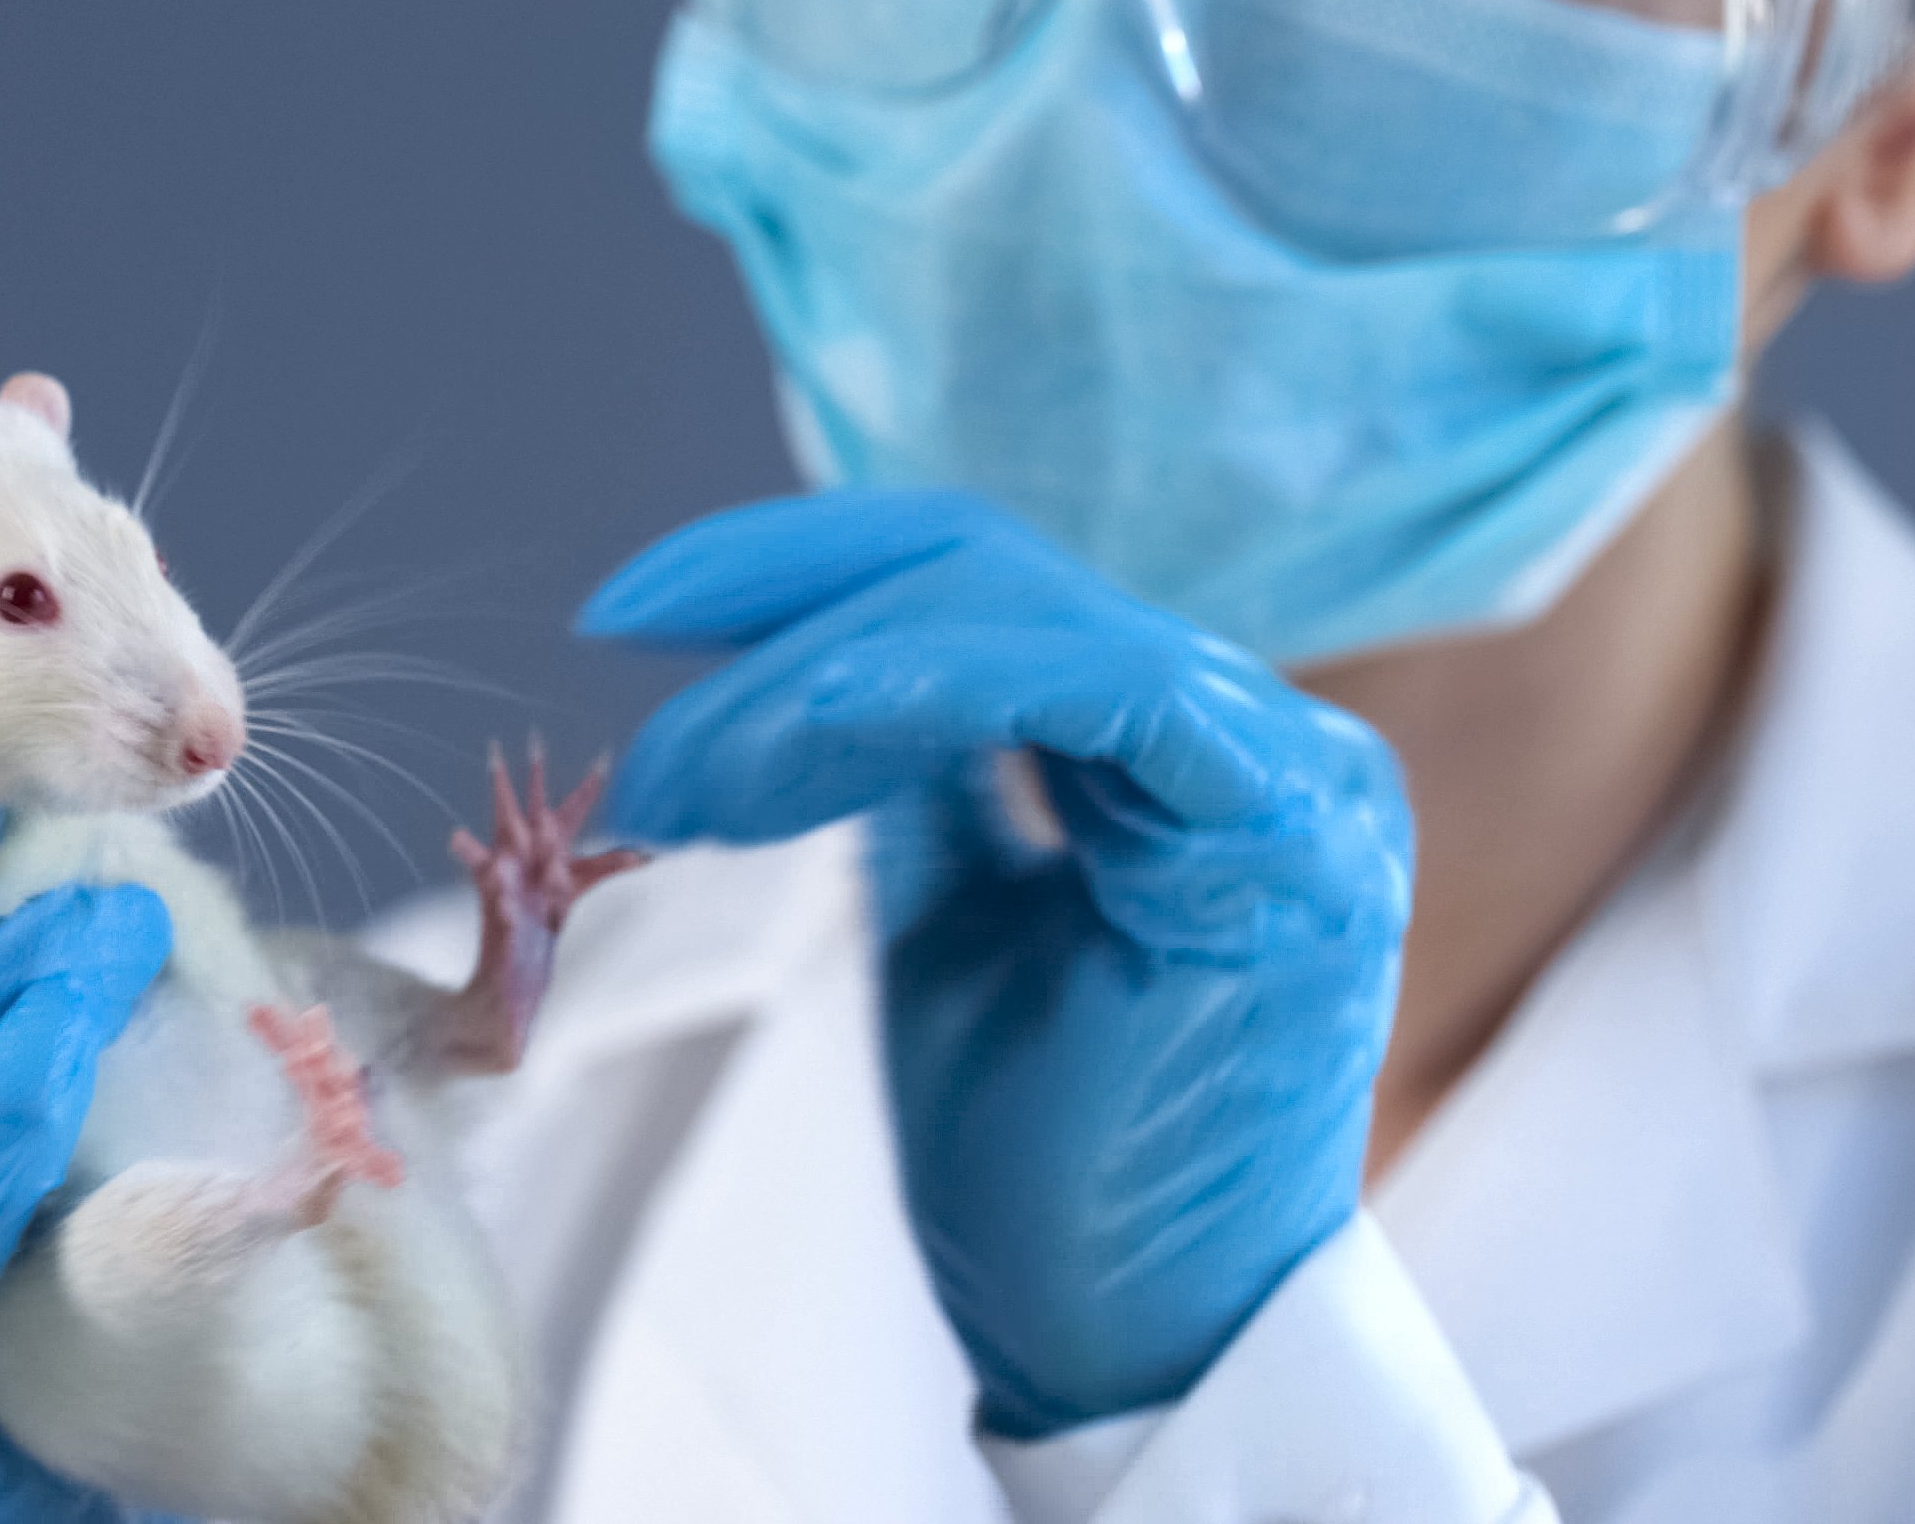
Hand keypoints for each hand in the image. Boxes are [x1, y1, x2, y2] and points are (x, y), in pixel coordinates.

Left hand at [579, 491, 1411, 1438]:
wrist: (1132, 1342)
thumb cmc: (1047, 1166)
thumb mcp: (954, 919)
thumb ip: (920, 778)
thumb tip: (810, 667)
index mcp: (1187, 753)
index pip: (978, 589)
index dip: (793, 572)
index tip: (631, 616)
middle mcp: (1259, 737)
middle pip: (984, 578)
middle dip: (773, 608)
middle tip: (627, 693)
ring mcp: (1288, 776)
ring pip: (1012, 618)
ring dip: (806, 681)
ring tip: (678, 784)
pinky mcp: (1283, 835)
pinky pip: (1093, 692)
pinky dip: (920, 690)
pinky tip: (787, 746)